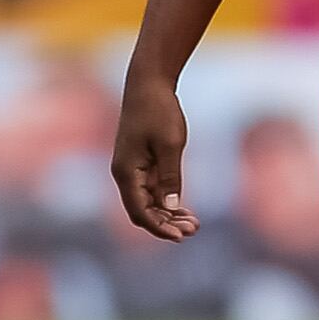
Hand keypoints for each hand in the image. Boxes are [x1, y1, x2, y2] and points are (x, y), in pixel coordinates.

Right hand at [111, 75, 197, 240]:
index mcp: (126, 172)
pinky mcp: (140, 164)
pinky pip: (151, 190)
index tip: (181, 236)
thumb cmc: (158, 110)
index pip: (139, 212)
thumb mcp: (169, 144)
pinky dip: (166, 201)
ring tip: (193, 224)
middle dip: (166, 224)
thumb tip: (170, 206)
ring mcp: (132, 170)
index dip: (159, 227)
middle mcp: (124, 174)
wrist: (148, 83)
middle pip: (142, 211)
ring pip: (148, 203)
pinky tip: (184, 209)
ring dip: (168, 215)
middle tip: (194, 230)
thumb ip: (169, 177)